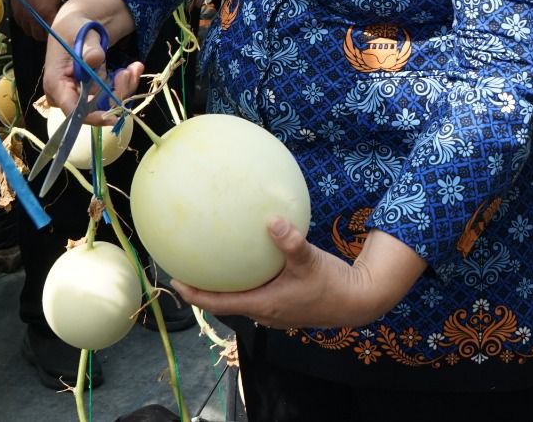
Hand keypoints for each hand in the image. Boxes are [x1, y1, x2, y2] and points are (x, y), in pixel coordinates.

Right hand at [10, 0, 59, 40]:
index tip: (56, 32)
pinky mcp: (15, 13)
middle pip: (38, 36)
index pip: (51, 31)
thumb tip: (58, 21)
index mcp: (46, 14)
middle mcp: (33, 18)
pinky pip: (21, 25)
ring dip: (34, 31)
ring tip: (39, 27)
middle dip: (44, 36)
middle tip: (48, 32)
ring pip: (28, 31)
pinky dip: (26, 25)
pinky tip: (30, 21)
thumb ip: (56, 12)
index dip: (54, 33)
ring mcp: (23, 17)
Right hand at [44, 0, 142, 126]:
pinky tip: (133, 68)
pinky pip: (112, 96)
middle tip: (129, 72)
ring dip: (124, 87)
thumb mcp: (82, 33)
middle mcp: (67, 95)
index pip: (71, 110)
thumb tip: (93, 60)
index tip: (113, 116)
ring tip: (133, 67)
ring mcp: (80, 95)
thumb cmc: (75, 29)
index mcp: (56, 84)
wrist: (79, 25)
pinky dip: (125, 83)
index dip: (92, 117)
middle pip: (93, 110)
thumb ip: (89, 47)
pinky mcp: (93, 92)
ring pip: (106, 104)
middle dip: (116, 93)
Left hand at [172, 219, 400, 330]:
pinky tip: (252, 260)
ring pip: (242, 299)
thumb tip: (271, 220)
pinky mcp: (286, 305)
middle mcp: (264, 312)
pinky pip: (258, 294)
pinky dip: (247, 281)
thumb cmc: (331, 284)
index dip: (194, 295)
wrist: (357, 301)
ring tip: (213, 264)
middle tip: (187, 269)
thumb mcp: (310, 260)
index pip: (219, 304)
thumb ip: (290, 241)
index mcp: (263, 305)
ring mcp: (275, 311)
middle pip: (225, 303)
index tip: (175, 281)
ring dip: (226, 286)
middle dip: (205, 288)